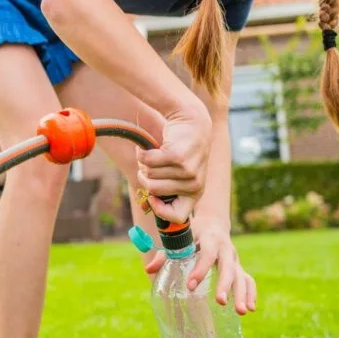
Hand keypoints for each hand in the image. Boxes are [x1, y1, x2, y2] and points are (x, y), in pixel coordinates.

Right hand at [136, 99, 211, 223]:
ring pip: (149, 174)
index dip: (159, 209)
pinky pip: (147, 160)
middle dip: (146, 176)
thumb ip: (164, 190)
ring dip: (144, 162)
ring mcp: (187, 171)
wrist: (193, 120)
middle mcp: (194, 184)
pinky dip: (142, 152)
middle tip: (152, 164)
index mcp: (196, 193)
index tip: (151, 197)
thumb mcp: (178, 174)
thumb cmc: (182, 149)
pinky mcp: (178, 156)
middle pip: (153, 190)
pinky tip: (152, 146)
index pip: (177, 217)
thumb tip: (144, 207)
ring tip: (155, 152)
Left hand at [146, 219, 257, 315]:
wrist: (213, 224)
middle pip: (228, 267)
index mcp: (210, 239)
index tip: (191, 285)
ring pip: (242, 276)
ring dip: (242, 294)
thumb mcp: (179, 238)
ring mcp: (234, 259)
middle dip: (225, 285)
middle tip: (220, 302)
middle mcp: (225, 249)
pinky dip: (251, 293)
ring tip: (241, 311)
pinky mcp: (238, 267)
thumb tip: (148, 270)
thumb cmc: (192, 233)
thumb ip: (165, 254)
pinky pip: (248, 280)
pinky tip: (250, 308)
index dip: (200, 269)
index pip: (206, 254)